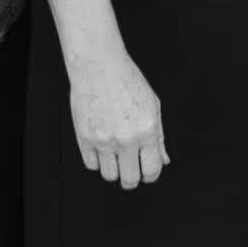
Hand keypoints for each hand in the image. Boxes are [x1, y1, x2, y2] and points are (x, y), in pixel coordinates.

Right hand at [70, 46, 167, 185]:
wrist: (99, 67)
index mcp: (147, 130)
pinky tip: (102, 147)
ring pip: (109, 175)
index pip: (152, 169)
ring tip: (115, 155)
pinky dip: (97, 160)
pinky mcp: (84, 138)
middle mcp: (126, 138)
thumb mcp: (152, 106)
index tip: (147, 173)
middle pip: (129, 179)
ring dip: (114, 170)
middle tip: (131, 171)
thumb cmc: (128, 83)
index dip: (150, 176)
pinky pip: (91, 164)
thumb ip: (158, 137)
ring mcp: (103, 140)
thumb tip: (163, 161)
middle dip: (132, 179)